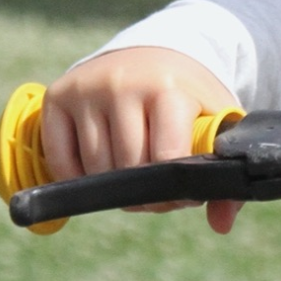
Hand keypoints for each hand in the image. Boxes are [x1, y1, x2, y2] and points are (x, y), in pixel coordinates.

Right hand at [42, 47, 242, 232]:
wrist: (152, 55)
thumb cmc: (188, 98)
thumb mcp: (215, 124)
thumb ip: (223, 173)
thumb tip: (221, 225)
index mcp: (169, 88)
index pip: (165, 157)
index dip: (173, 189)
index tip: (181, 194)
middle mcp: (123, 84)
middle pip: (128, 168)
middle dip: (145, 193)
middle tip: (157, 190)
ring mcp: (87, 89)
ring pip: (94, 168)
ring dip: (113, 187)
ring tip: (133, 177)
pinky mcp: (57, 95)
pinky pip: (60, 160)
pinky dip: (79, 177)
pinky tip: (101, 170)